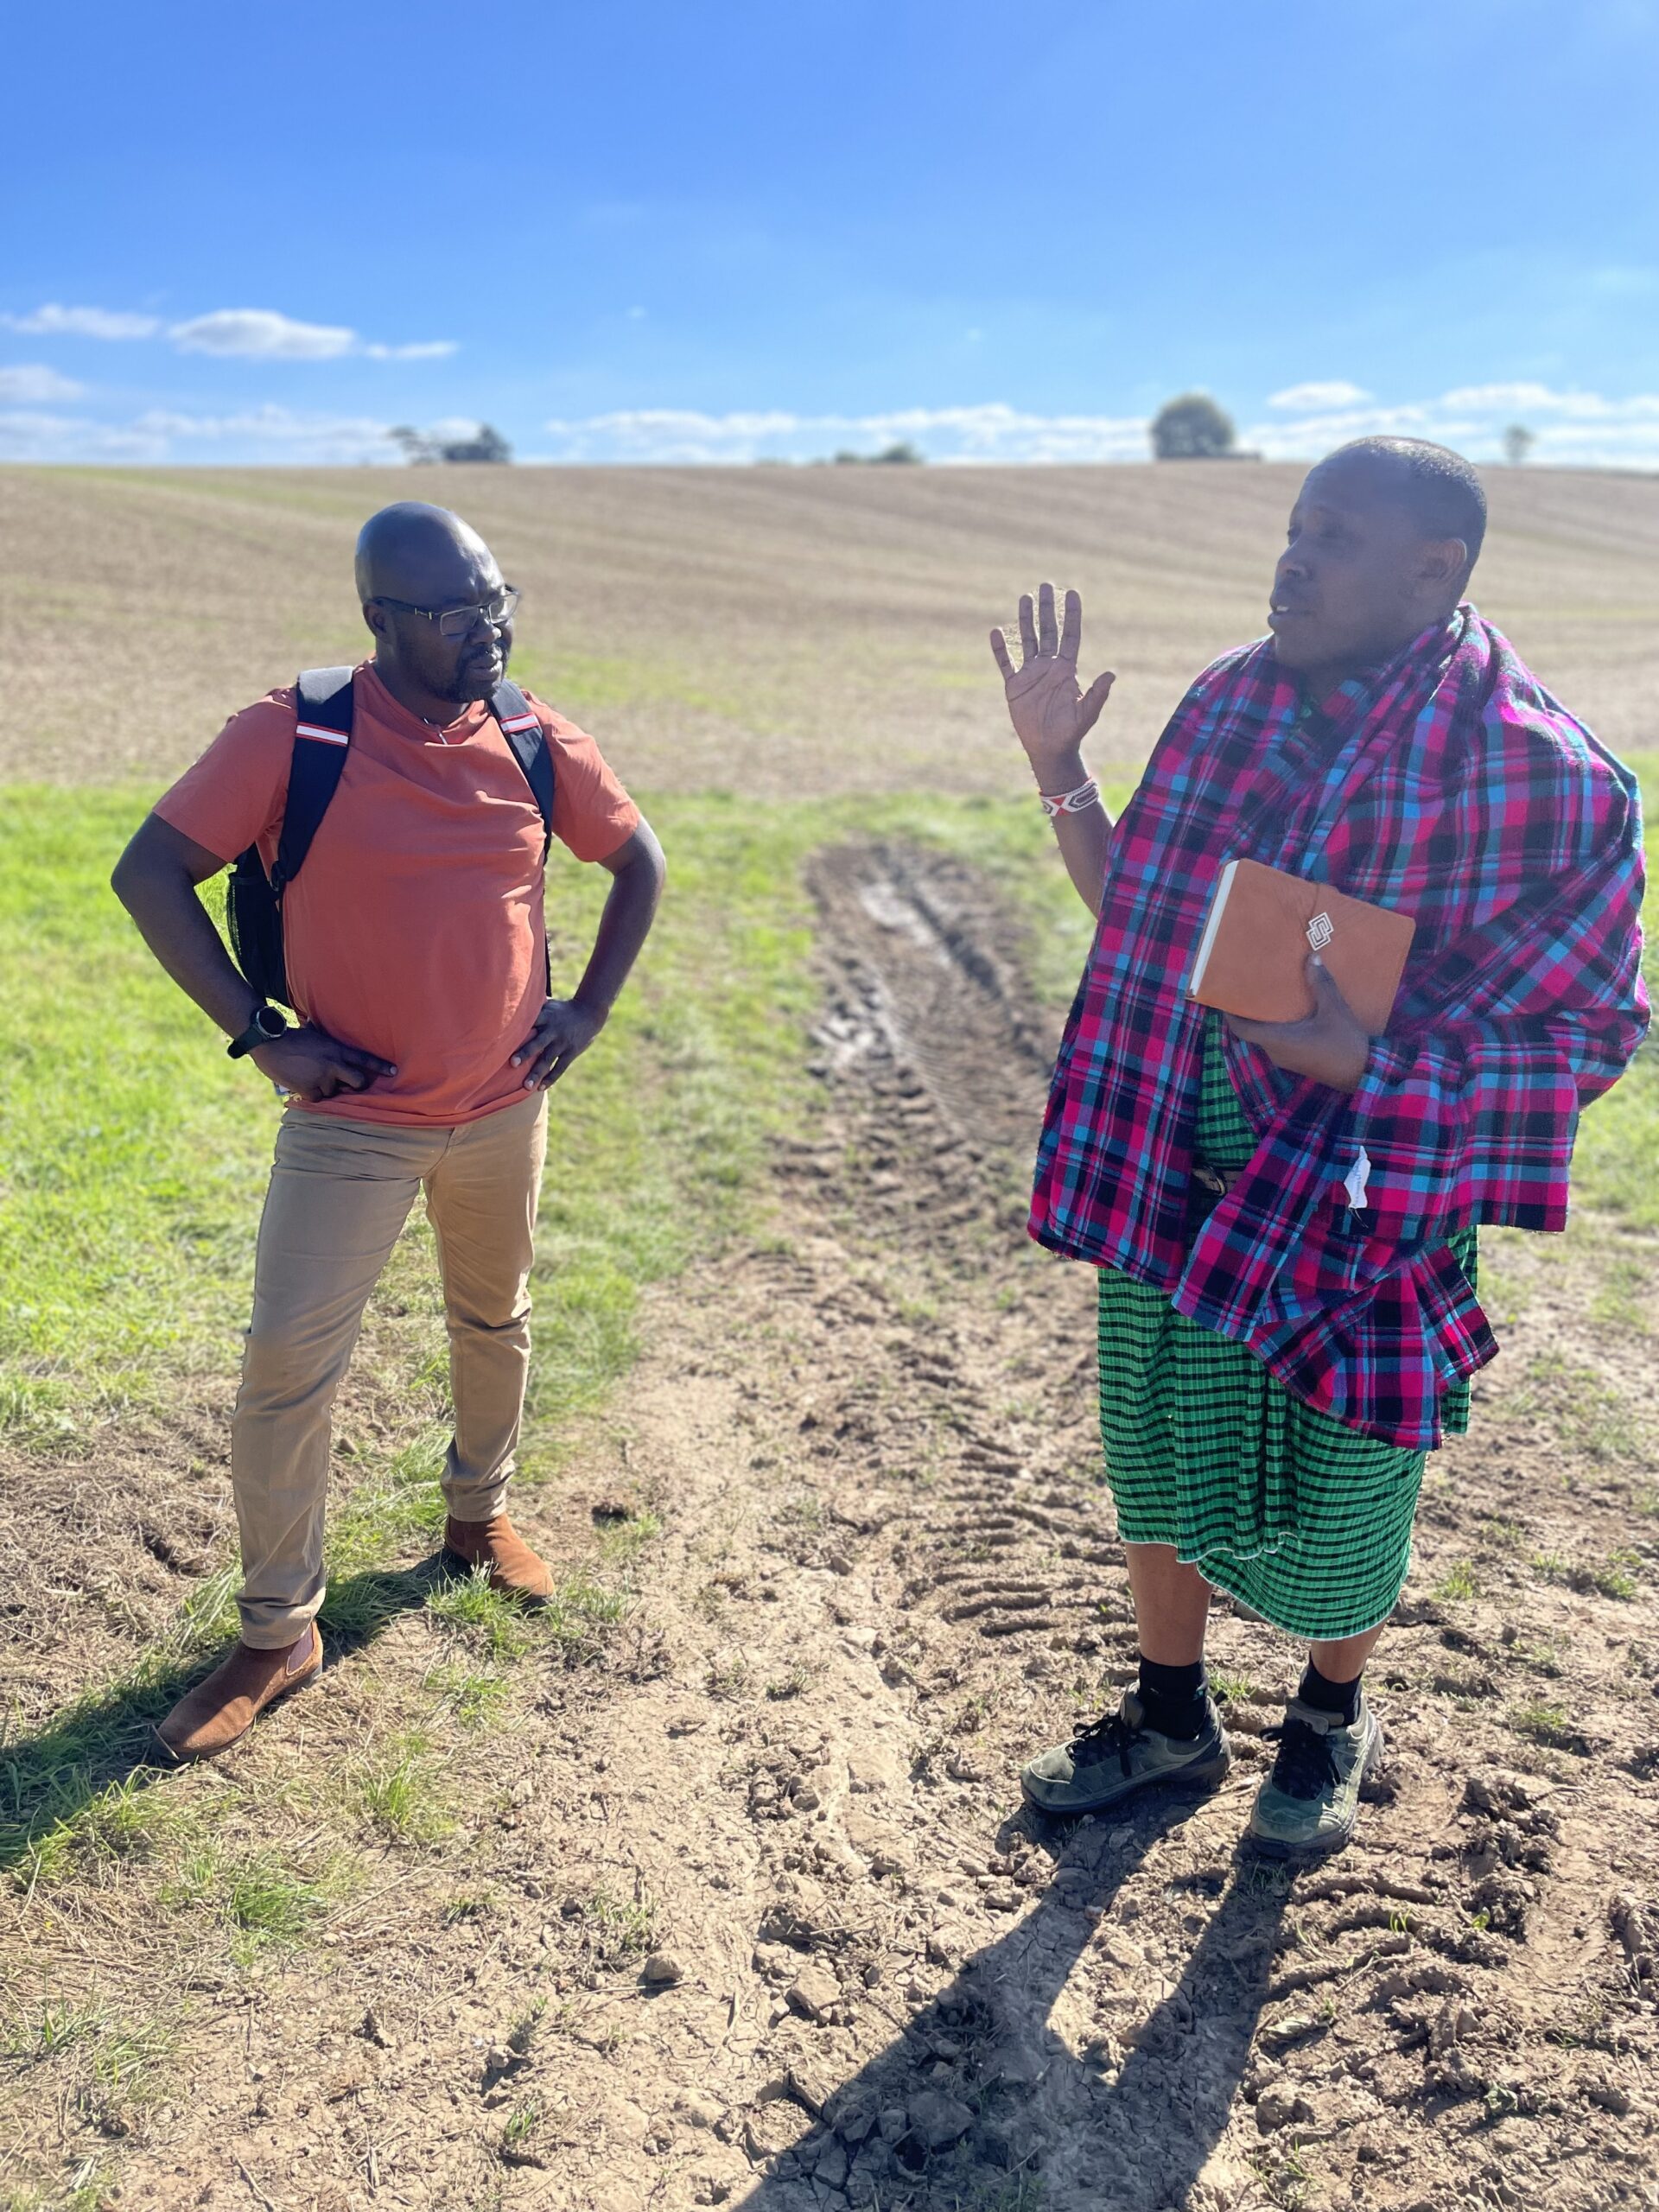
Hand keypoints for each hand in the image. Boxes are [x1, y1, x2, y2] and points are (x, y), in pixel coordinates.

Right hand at [249, 1023, 396, 1101]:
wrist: (270, 1045)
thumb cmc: (291, 1037)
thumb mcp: (315, 1034)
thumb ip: (326, 1040)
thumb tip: (324, 1031)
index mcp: (337, 1049)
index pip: (364, 1059)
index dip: (380, 1066)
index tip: (394, 1072)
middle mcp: (334, 1064)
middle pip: (358, 1082)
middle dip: (356, 1085)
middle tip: (348, 1084)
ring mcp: (322, 1078)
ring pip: (334, 1092)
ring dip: (326, 1088)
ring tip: (310, 1076)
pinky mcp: (309, 1089)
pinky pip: (318, 1099)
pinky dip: (311, 1095)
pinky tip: (302, 1085)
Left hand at [511, 995, 606, 1089]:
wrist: (590, 1012)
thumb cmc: (562, 1009)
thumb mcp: (549, 1004)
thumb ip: (532, 1008)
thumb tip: (511, 1002)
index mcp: (545, 1016)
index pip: (530, 1022)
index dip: (518, 1029)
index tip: (504, 1037)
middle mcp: (553, 1030)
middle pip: (538, 1043)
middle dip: (525, 1053)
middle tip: (512, 1063)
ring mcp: (562, 1043)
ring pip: (548, 1060)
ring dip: (537, 1073)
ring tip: (526, 1086)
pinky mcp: (571, 1052)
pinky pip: (560, 1068)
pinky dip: (551, 1078)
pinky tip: (540, 1088)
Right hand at [989, 582, 1115, 784]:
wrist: (1049, 749)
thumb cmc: (1071, 732)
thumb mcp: (1087, 712)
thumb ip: (1098, 693)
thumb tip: (1111, 673)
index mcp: (1066, 669)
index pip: (1070, 635)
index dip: (1071, 614)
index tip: (1072, 592)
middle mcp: (1049, 667)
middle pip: (1047, 631)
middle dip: (1047, 608)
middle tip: (1045, 585)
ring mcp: (1031, 675)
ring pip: (1027, 640)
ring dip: (1026, 619)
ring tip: (1024, 597)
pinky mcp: (1015, 686)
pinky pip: (1006, 663)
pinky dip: (1000, 649)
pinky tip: (996, 632)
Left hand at [1224, 957, 1372, 1092]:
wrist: (1363, 1074)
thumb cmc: (1346, 1043)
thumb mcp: (1334, 1010)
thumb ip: (1320, 984)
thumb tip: (1311, 957)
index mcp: (1277, 1040)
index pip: (1241, 1028)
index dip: (1230, 1013)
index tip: (1225, 994)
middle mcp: (1275, 1052)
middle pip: (1251, 1030)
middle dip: (1247, 1010)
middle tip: (1247, 986)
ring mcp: (1285, 1059)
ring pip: (1264, 1035)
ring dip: (1263, 1018)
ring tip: (1264, 993)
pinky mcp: (1295, 1060)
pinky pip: (1277, 1040)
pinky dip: (1275, 1025)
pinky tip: (1285, 1009)